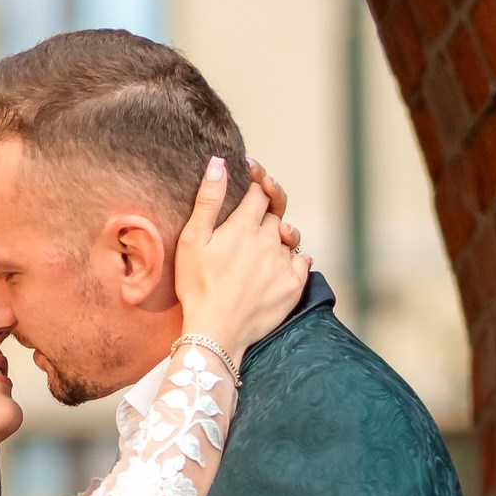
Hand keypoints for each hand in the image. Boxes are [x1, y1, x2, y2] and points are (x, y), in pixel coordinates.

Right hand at [173, 157, 308, 367]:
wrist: (216, 332)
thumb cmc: (198, 287)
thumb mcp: (192, 241)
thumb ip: (208, 200)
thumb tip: (219, 162)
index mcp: (245, 225)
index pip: (259, 192)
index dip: (256, 181)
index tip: (250, 178)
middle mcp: (269, 239)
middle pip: (276, 213)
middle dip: (267, 211)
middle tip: (252, 222)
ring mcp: (284, 262)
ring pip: (289, 238)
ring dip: (279, 237)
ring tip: (263, 248)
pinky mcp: (294, 284)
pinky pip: (303, 261)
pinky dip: (295, 259)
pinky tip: (280, 265)